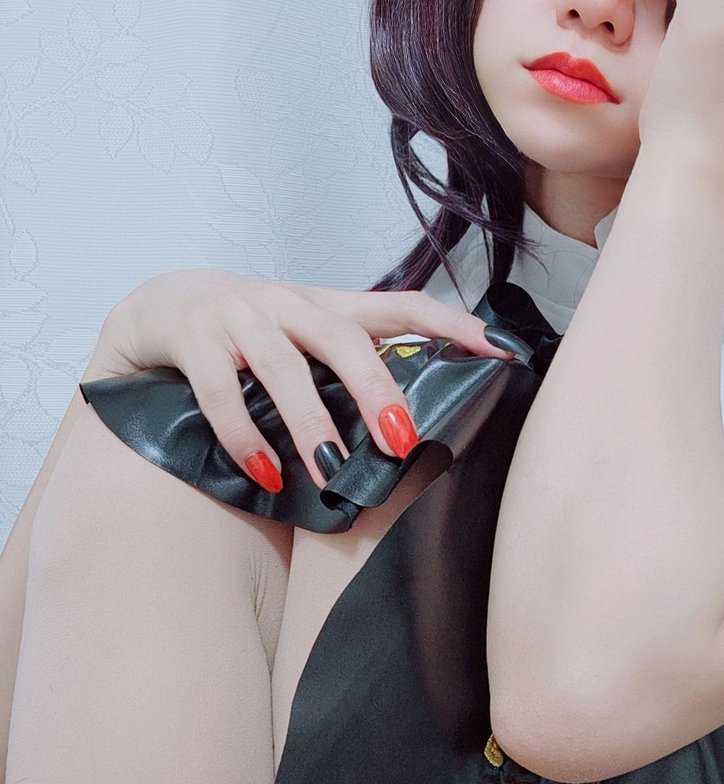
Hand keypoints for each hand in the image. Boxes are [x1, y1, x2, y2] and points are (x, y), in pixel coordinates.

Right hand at [96, 269, 513, 489]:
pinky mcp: (193, 339)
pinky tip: (266, 473)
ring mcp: (238, 318)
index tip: (500, 350)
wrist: (157, 307)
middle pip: (341, 338)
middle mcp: (287, 304)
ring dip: (310, 422)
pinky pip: (220, 391)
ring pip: (282, 368)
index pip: (399, 305)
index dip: (451, 323)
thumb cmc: (248, 338)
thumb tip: (411, 428)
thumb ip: (350, 372)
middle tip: (402, 441)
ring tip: (330, 471)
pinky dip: (243, 434)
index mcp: (326, 306)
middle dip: (376, 389)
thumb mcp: (305, 343)